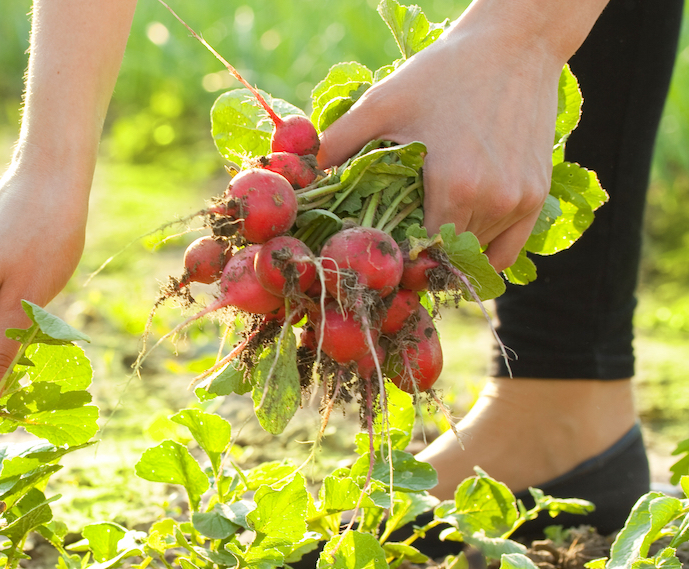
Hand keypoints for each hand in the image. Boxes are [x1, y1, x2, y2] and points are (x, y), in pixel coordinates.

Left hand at [317, 12, 565, 269]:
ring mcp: (519, 202)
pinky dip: (480, 255)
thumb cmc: (443, 73)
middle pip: (444, 258)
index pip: (418, 254)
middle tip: (391, 249)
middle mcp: (492, 202)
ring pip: (474, 256)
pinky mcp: (535, 197)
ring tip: (420, 239)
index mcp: (454, 187)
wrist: (516, 45)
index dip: (394, 257)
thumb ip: (338, 143)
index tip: (375, 252)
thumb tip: (298, 176)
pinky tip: (455, 243)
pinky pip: (506, 251)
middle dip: (416, 258)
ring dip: (446, 254)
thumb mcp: (382, 103)